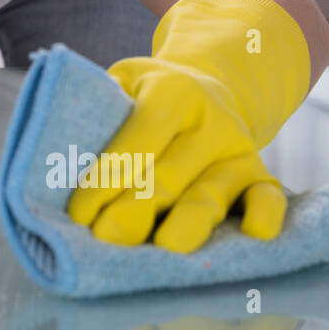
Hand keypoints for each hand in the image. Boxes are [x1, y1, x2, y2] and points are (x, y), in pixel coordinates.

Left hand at [67, 55, 287, 252]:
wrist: (210, 87)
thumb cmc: (148, 94)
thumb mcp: (124, 81)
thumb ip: (100, 108)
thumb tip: (60, 152)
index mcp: (172, 92)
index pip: (137, 138)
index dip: (107, 176)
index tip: (79, 213)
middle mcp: (209, 120)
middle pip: (168, 174)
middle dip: (135, 208)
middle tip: (106, 238)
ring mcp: (237, 150)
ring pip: (212, 194)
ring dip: (188, 223)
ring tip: (165, 248)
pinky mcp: (260, 175)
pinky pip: (269, 198)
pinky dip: (265, 216)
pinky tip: (253, 236)